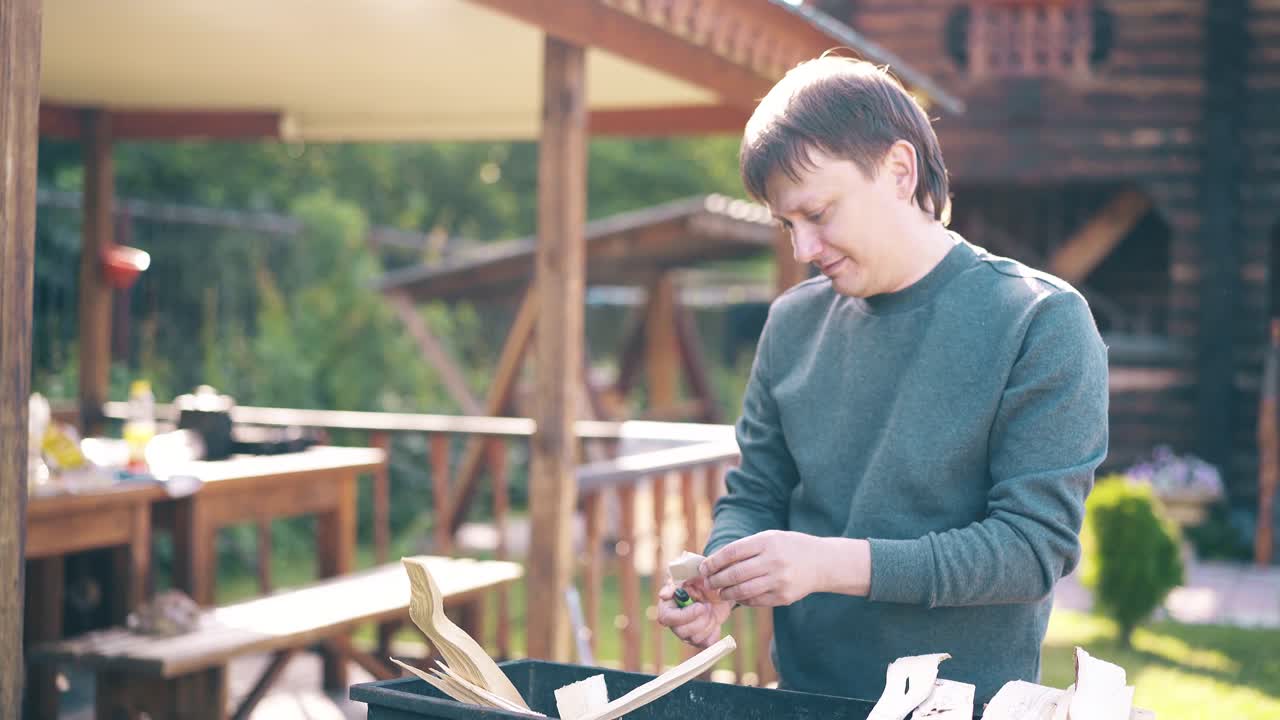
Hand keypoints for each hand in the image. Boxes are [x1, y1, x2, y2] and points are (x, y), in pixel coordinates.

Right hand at [656, 576, 731, 648]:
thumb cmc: (701, 579)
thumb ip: (676, 582)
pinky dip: (714, 632)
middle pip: (681, 631)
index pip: (666, 617)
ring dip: (708, 623)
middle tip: (708, 606)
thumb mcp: (691, 574)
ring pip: (694, 639)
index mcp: (669, 604)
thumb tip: (662, 595)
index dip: (683, 616)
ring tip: (711, 609)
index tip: (700, 606)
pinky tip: (715, 620)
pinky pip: (706, 644)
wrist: (719, 590)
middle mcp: (675, 621)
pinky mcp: (699, 639)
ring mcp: (686, 632)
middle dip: (700, 621)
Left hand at [702, 530, 868, 606]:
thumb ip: (745, 548)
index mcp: (767, 542)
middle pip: (734, 574)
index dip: (713, 562)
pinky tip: (738, 596)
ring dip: (726, 593)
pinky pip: (755, 600)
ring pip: (742, 591)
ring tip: (720, 592)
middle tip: (707, 583)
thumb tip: (715, 562)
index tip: (703, 568)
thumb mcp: (770, 538)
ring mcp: (779, 580)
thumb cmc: (789, 547)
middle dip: (716, 580)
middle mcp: (773, 561)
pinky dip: (743, 599)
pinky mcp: (783, 597)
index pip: (732, 553)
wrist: (822, 563)